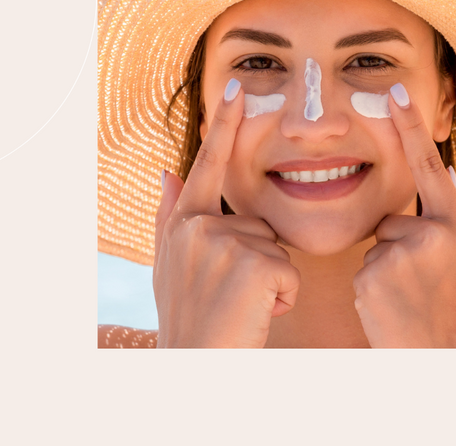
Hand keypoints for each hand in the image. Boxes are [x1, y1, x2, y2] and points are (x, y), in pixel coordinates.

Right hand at [152, 79, 300, 347]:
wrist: (194, 370)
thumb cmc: (189, 319)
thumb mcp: (170, 267)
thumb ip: (170, 216)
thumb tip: (168, 170)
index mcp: (185, 223)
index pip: (209, 164)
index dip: (223, 125)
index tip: (236, 86)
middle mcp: (199, 227)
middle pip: (257, 224)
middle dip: (257, 260)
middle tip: (232, 295)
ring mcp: (225, 244)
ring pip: (275, 249)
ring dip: (269, 281)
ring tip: (242, 306)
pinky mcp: (253, 265)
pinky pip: (288, 273)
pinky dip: (282, 298)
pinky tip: (257, 314)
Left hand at [352, 84, 455, 347]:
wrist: (445, 360)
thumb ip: (449, 221)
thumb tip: (439, 174)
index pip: (428, 165)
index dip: (411, 126)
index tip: (394, 91)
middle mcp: (432, 233)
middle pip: (393, 219)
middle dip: (397, 247)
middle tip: (420, 285)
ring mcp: (402, 253)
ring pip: (377, 246)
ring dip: (386, 269)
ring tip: (409, 299)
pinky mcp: (374, 274)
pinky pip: (363, 268)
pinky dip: (373, 288)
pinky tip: (392, 307)